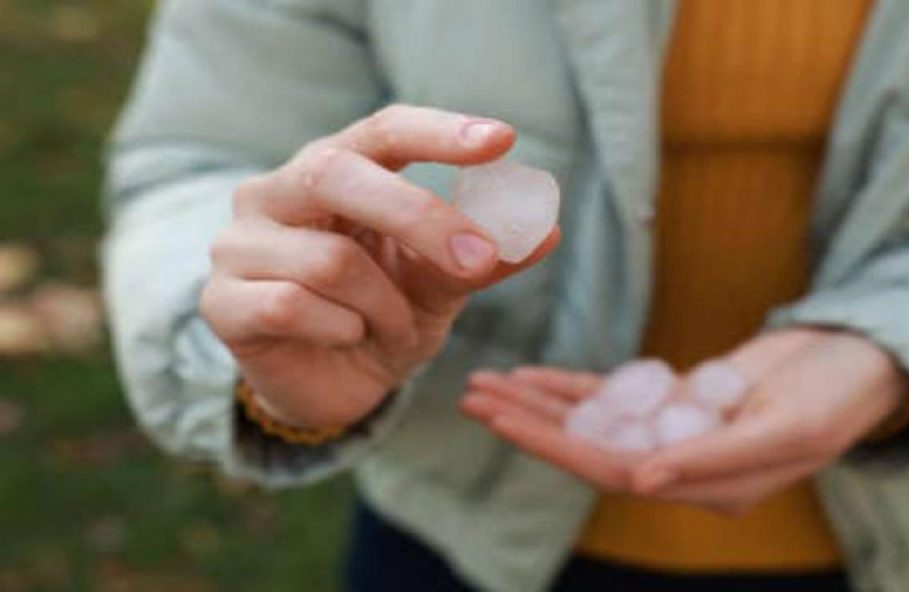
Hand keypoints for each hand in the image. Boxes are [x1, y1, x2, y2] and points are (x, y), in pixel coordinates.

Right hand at [200, 105, 559, 429]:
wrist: (331, 388)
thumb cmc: (385, 317)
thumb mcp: (441, 285)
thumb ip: (485, 258)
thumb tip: (548, 230)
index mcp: (333, 170)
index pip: (381, 130)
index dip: (439, 132)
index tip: (503, 140)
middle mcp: (275, 192)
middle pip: (340, 174)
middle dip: (420, 219)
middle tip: (479, 257)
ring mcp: (238, 244)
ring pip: (330, 260)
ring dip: (385, 306)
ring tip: (392, 327)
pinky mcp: (221, 302)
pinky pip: (293, 306)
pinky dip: (342, 331)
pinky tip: (345, 339)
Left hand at [462, 328, 908, 513]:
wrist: (862, 362)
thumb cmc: (836, 397)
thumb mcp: (785, 428)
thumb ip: (712, 458)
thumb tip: (636, 482)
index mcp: (706, 487)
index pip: (612, 470)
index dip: (555, 446)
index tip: (504, 421)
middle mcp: (681, 466)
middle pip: (588, 445)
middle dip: (529, 423)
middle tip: (473, 397)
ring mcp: (676, 433)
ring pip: (594, 420)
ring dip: (540, 404)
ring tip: (487, 385)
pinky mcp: (677, 401)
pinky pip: (615, 396)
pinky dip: (574, 386)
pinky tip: (533, 376)